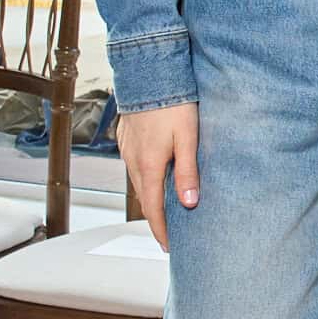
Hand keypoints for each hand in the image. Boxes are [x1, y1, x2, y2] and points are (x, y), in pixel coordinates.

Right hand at [118, 103, 200, 250]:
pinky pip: (136, 166)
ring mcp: (128, 149)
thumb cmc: (172, 102)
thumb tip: (189, 204)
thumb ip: (188, 171)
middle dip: (157, 218)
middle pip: (145, 199)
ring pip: (140, 182)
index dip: (161, 230)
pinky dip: (147, 178)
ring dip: (152, 198)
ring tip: (167, 208)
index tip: (169, 246)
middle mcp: (133, 160)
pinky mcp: (128, 138)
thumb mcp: (187, 138)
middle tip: (171, 233)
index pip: (153, 209)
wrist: (149, 71)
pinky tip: (158, 176)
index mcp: (148, 165)